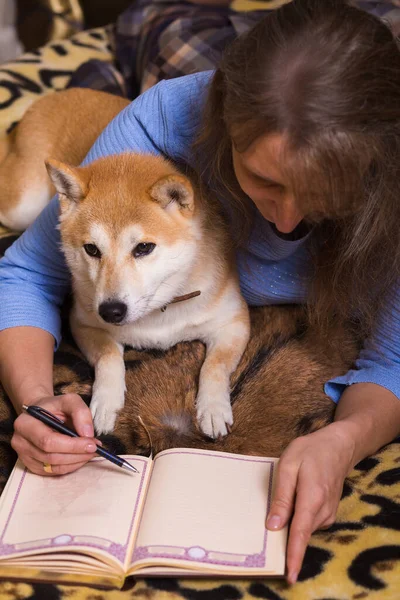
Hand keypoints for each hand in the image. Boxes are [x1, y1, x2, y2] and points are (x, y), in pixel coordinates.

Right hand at [11, 394, 97, 475]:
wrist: (42, 413)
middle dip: (76, 454)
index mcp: (25, 424)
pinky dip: (70, 467)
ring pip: (53, 467)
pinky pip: (53, 472)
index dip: (72, 445)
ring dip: (76, 462)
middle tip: (94, 449)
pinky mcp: (31, 466)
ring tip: (90, 453)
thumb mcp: (69, 400)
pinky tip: (80, 458)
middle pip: (50, 456)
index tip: (92, 443)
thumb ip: (80, 412)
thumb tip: (87, 434)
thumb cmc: (55, 407)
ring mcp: (24, 456)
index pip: (48, 441)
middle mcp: (20, 442)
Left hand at [266, 422, 355, 583]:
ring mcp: (328, 514)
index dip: (294, 555)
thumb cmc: (311, 451)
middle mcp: (323, 511)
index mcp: (312, 497)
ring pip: (303, 528)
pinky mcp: (327, 515)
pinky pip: (307, 523)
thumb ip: (281, 496)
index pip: (300, 532)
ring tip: (287, 495)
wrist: (339, 446)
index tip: (289, 575)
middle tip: (271, 513)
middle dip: (283, 533)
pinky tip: (295, 500)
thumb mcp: (289, 464)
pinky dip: (298, 518)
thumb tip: (272, 525)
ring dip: (290, 522)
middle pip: (299, 533)